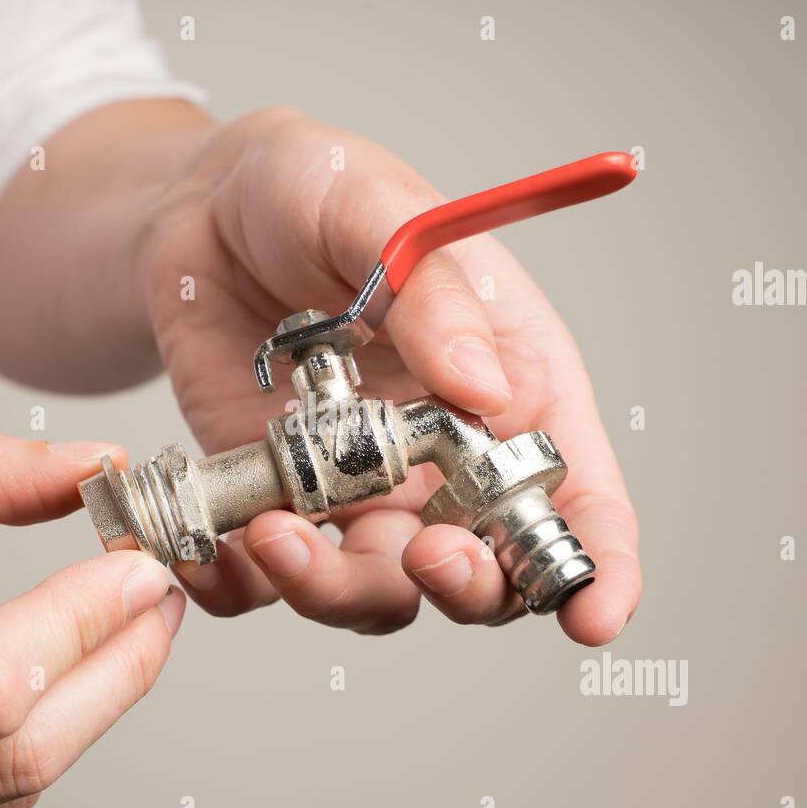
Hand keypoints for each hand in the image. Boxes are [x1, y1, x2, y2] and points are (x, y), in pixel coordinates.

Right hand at [0, 432, 182, 807]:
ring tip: (112, 637)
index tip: (135, 566)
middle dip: (118, 667)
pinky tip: (27, 704)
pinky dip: (25, 758)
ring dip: (87, 711)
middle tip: (155, 598)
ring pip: (10, 796)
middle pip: (16, 755)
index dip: (80, 623)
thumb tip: (84, 469)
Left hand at [137, 109, 640, 641]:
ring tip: (277, 532)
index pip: (581, 497)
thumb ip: (435, 295)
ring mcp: (362, 489)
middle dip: (469, 587)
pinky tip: (211, 550)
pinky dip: (242, 587)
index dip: (602, 568)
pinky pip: (268, 581)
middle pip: (488, 571)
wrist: (204, 208)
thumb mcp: (382, 210)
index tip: (594, 618)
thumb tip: (485, 391)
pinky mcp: (281, 500)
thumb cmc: (317, 189)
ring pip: (378, 592)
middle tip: (426, 552)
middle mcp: (448, 458)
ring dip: (335, 589)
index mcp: (514, 385)